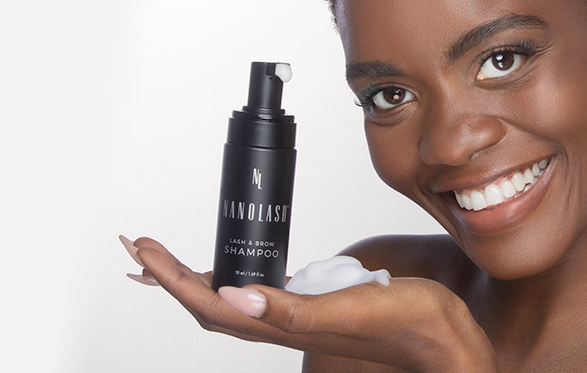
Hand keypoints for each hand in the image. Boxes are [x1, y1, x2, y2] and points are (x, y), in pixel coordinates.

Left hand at [121, 236, 496, 371]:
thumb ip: (292, 309)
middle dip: (171, 277)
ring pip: (232, 300)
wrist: (444, 339)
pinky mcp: (317, 305)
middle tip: (142, 247)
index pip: (210, 304)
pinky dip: (236, 275)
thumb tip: (233, 296)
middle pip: (210, 304)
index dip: (172, 278)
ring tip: (172, 258)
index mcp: (283, 326)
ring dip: (197, 278)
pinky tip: (238, 266)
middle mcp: (283, 324)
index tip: (144, 248)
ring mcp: (298, 316)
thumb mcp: (349, 310)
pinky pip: (262, 292)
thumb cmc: (407, 328)